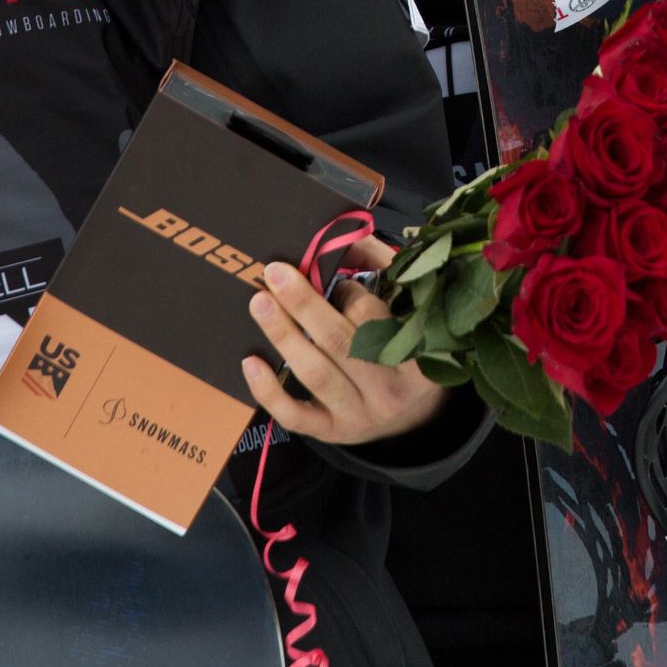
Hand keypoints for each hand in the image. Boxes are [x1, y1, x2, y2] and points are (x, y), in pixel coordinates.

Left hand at [242, 237, 446, 445]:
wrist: (413, 414)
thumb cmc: (405, 346)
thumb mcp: (406, 305)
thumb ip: (380, 265)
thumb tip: (345, 234)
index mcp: (415, 353)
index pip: (373, 317)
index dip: (347, 293)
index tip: (333, 280)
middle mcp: (390, 390)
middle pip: (341, 342)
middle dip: (304, 304)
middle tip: (274, 273)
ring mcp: (360, 415)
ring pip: (315, 373)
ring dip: (283, 335)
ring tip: (259, 303)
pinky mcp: (333, 432)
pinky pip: (296, 415)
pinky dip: (269, 390)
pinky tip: (250, 361)